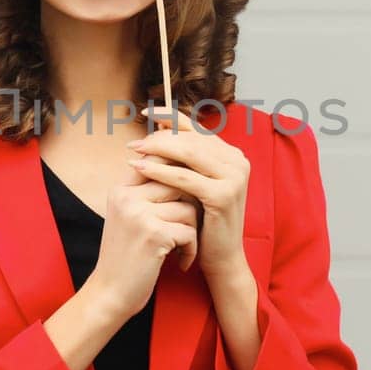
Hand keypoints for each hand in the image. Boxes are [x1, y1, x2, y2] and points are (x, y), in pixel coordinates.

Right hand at [87, 140, 199, 320]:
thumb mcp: (129, 218)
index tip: (192, 193)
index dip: (181, 176)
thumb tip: (186, 171)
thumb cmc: (126, 257)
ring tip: (182, 247)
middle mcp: (127, 197)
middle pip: (179, 183)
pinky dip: (191, 249)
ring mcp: (139, 214)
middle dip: (191, 205)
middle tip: (189, 227)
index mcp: (121, 189)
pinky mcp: (153, 234)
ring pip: (189, 207)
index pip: (159, 164)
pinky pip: (190, 231)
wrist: (110, 294)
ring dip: (192, 231)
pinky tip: (180, 262)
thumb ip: (149, 194)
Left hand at [127, 105, 251, 284]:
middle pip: (191, 138)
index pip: (197, 127)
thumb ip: (185, 160)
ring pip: (188, 153)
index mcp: (231, 154)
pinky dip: (161, 171)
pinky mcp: (224, 194)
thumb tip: (156, 131)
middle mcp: (237, 160)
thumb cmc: (204, 221)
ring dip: (157, 150)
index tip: (144, 112)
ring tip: (133, 151)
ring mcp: (234, 176)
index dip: (170, 116)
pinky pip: (185, 177)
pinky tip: (141, 169)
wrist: (222, 257)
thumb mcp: (196, 184)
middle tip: (134, 142)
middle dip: (159, 137)